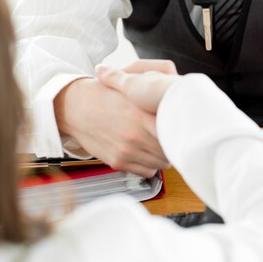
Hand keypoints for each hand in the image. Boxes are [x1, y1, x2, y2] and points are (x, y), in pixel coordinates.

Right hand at [54, 64, 173, 177]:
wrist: (76, 107)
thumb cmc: (105, 96)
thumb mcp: (130, 89)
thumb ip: (153, 97)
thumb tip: (179, 99)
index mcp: (141, 114)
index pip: (173, 130)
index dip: (182, 130)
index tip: (186, 128)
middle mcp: (136, 135)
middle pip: (170, 149)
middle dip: (175, 143)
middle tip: (177, 137)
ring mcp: (127, 151)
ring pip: (161, 162)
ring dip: (165, 155)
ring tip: (163, 144)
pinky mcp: (119, 162)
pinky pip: (147, 171)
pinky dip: (151, 165)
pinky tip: (149, 153)